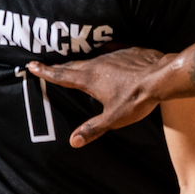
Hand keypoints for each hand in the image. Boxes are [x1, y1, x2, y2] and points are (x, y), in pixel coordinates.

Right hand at [28, 46, 169, 147]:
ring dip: (78, 61)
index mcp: (89, 79)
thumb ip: (93, 129)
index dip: (46, 72)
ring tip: (71, 63)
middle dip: (57, 66)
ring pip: (89, 58)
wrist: (161, 77)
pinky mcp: (125, 51)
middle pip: (72, 65)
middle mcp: (96, 64)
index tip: (32, 65)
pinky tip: (103, 52)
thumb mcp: (113, 119)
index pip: (62, 75)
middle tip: (45, 65)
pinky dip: (101, 54)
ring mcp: (111, 56)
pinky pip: (108, 51)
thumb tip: (73, 142)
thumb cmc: (136, 99)